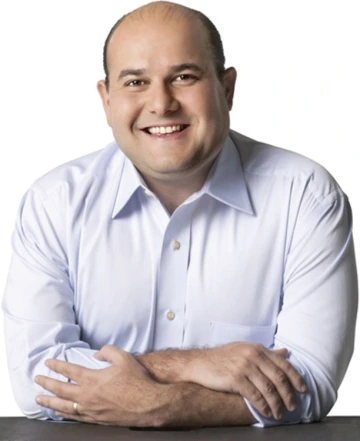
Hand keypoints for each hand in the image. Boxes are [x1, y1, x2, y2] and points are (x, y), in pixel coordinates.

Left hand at [34, 346, 166, 425]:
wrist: (148, 404)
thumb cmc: (137, 381)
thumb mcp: (124, 358)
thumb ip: (108, 351)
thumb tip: (97, 354)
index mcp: (93, 379)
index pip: (69, 371)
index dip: (57, 366)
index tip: (48, 362)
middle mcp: (87, 396)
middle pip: (61, 390)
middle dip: (47, 384)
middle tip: (37, 379)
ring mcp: (91, 410)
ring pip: (64, 406)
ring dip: (49, 402)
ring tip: (39, 399)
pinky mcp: (96, 419)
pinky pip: (75, 417)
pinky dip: (64, 414)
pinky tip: (60, 413)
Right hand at [186, 343, 306, 419]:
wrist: (200, 363)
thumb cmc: (223, 357)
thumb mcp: (245, 349)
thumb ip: (266, 353)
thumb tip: (285, 353)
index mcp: (257, 348)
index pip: (283, 364)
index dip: (296, 378)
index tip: (303, 390)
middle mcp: (253, 355)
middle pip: (278, 377)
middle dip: (288, 394)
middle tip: (293, 406)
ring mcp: (244, 366)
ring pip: (268, 388)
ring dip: (277, 404)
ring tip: (280, 414)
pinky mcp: (235, 378)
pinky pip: (254, 395)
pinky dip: (263, 406)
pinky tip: (266, 412)